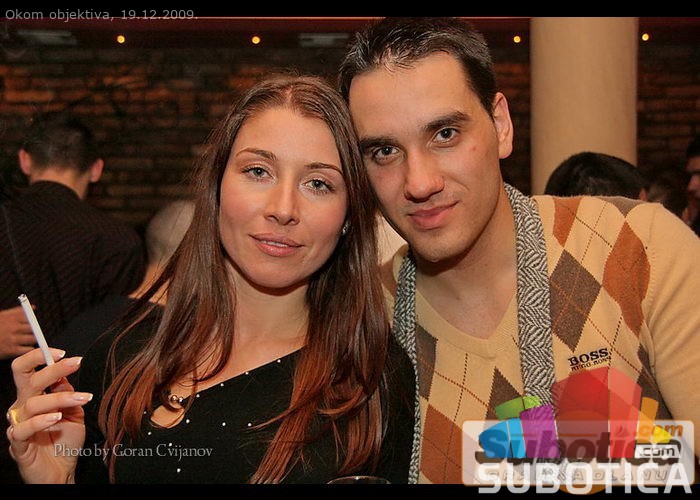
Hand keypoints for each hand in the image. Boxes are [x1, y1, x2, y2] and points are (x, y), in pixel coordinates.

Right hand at [0, 306, 35, 359]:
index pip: (30, 318)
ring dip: (31, 340)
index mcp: (11, 318)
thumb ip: (18, 311)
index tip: (31, 324)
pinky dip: (27, 349)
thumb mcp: (2, 316)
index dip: (32, 321)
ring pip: (33, 339)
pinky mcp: (11, 350)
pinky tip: (22, 348)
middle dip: (33, 331)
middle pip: (34, 328)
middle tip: (28, 334)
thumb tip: (33, 307)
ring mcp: (12, 339)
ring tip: (25, 341)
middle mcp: (13, 328)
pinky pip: (28, 349)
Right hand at [6, 348, 91, 483]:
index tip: (63, 353)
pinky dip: (40, 421)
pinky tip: (56, 417)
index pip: (26, 370)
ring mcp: (19, 426)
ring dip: (60, 397)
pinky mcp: (18, 444)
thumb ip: (68, 394)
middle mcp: (23, 408)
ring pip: (33, 403)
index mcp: (34, 397)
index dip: (39, 357)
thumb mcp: (74, 413)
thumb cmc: (64, 441)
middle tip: (75, 363)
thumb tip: (65, 375)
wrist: (62, 471)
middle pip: (29, 381)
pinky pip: (23, 429)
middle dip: (52, 369)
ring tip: (82, 398)